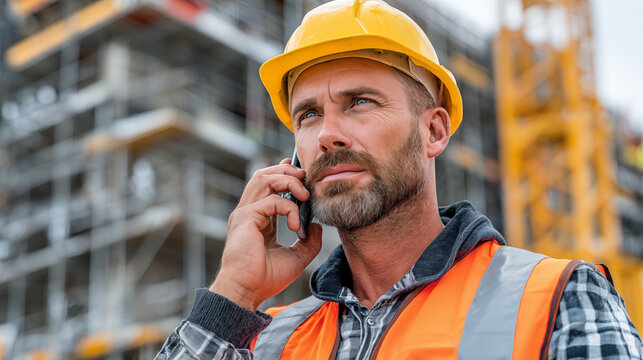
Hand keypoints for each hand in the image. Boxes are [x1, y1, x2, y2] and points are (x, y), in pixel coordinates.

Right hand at [209, 158, 322, 310]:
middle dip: (287, 171)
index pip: (268, 186)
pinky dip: (289, 209)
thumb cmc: (265, 279)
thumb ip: (308, 242)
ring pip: (264, 179)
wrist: (246, 292)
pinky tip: (296, 226)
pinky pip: (271, 201)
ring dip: (287, 180)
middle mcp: (249, 212)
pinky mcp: (245, 218)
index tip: (302, 174)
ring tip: (304, 195)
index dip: (284, 174)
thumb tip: (316, 226)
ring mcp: (245, 213)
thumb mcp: (296, 258)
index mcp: (258, 219)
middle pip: (264, 175)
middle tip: (306, 180)